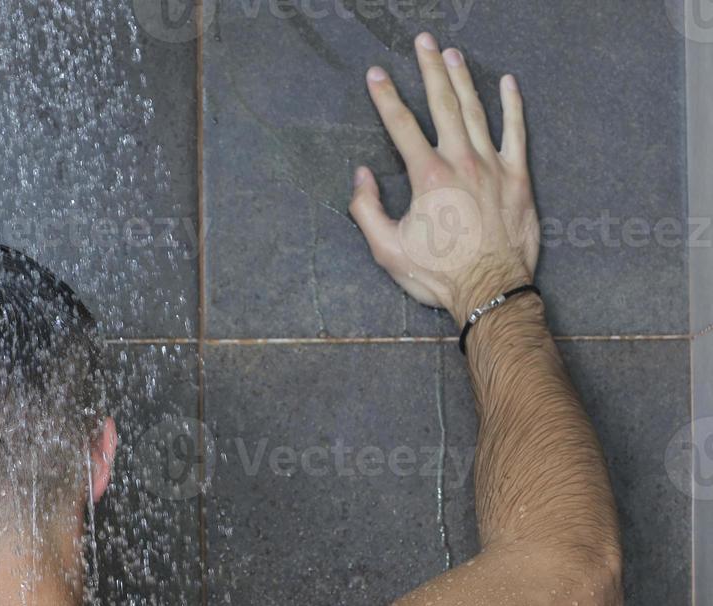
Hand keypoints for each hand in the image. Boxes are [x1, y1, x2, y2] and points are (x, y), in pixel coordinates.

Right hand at [350, 34, 538, 324]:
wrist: (490, 289)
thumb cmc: (437, 274)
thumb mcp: (386, 249)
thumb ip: (367, 209)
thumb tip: (361, 177)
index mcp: (427, 176)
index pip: (401, 125)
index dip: (385, 97)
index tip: (375, 74)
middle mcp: (461, 162)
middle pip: (443, 104)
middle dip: (430, 70)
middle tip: (423, 43)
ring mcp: (492, 166)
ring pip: (476, 111)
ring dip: (463, 79)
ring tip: (452, 54)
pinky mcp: (517, 177)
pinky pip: (515, 132)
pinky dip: (512, 105)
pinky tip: (508, 83)